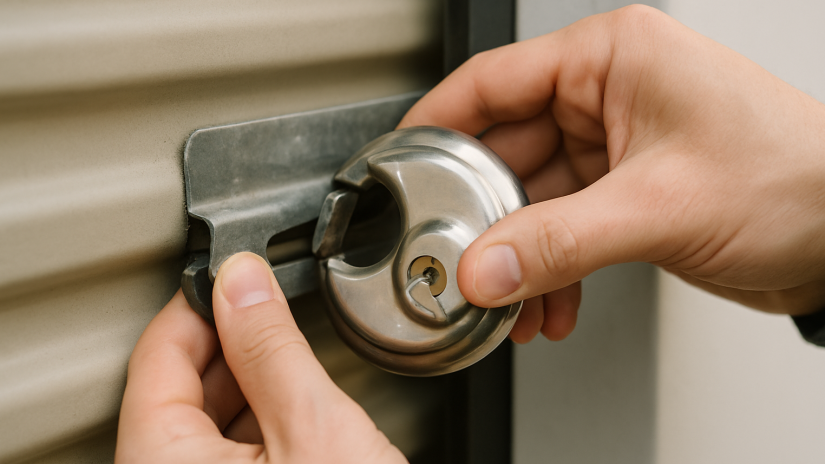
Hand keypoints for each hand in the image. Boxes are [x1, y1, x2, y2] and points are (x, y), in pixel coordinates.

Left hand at [115, 253, 405, 462]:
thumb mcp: (316, 426)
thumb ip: (274, 346)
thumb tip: (244, 279)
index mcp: (161, 463)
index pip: (156, 355)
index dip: (200, 301)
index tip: (235, 274)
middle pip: (177, 387)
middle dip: (231, 341)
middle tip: (273, 310)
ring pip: (204, 421)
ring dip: (250, 382)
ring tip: (294, 364)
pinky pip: (225, 453)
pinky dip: (260, 422)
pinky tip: (296, 413)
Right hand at [398, 5, 824, 342]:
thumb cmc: (795, 179)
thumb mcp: (659, 207)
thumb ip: (560, 242)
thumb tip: (485, 268)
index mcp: (612, 60)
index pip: (494, 82)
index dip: (439, 124)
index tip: (400, 163)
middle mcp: (608, 96)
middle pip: (506, 151)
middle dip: (483, 215)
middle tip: (457, 257)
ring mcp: (614, 147)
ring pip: (532, 200)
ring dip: (518, 255)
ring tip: (509, 300)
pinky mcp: (625, 192)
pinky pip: (562, 228)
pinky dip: (550, 270)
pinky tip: (550, 305)